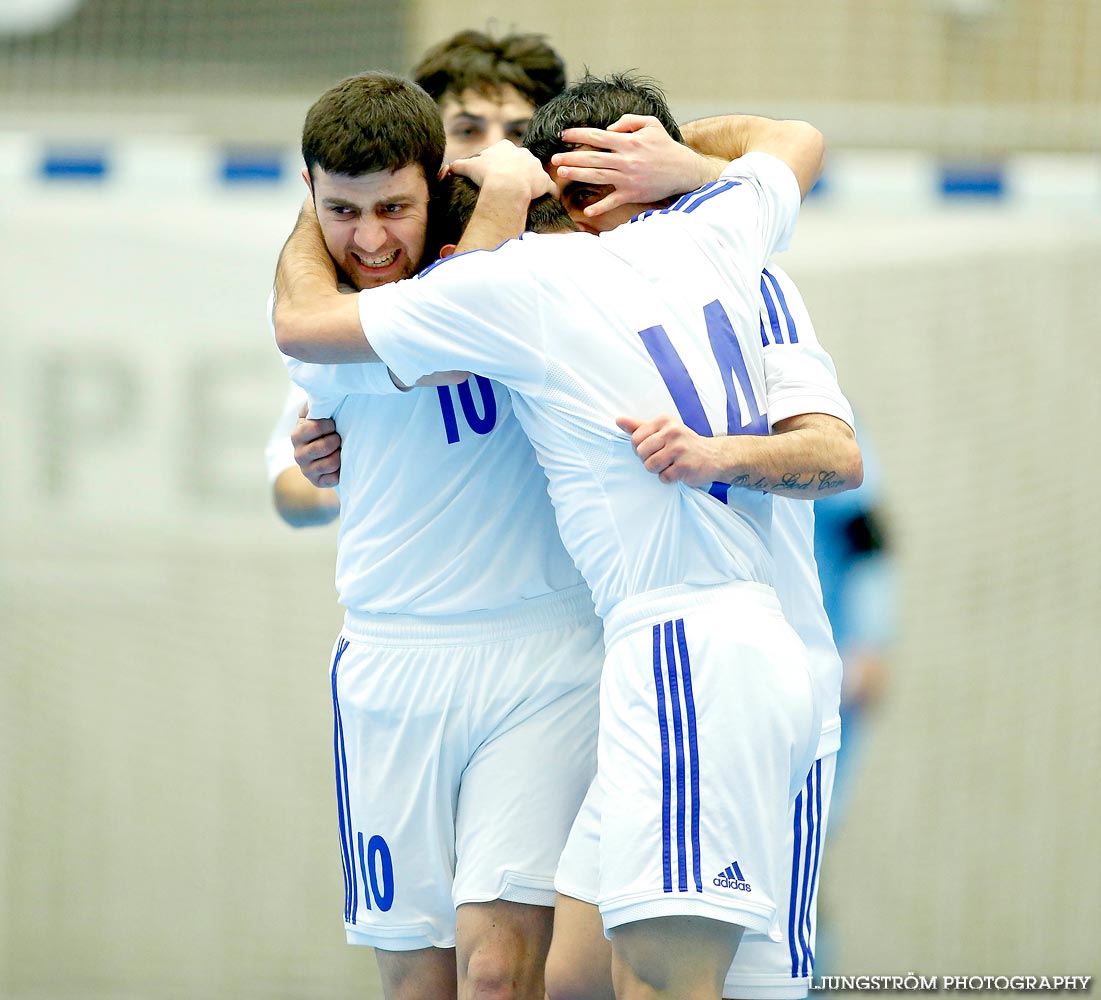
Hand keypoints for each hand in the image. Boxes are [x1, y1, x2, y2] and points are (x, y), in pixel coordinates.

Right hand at [292, 402, 341, 486]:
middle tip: (338, 438)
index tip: (332, 424)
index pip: (314, 427)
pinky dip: (340, 472)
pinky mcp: (316, 482)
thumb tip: (319, 388)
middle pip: (325, 446)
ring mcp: (307, 469)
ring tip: (340, 451)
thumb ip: (316, 403)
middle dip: (336, 440)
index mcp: (298, 434)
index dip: (328, 425)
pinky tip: (340, 466)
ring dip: (340, 456)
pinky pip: (333, 479)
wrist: (327, 455)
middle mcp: (298, 453)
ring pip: (331, 463)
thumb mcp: (318, 414)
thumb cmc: (325, 429)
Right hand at [449, 139, 554, 199]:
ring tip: (525, 196)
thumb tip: (447, 168)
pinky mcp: (545, 182)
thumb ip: (458, 165)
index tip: (494, 176)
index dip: (498, 164)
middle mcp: (523, 153)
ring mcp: (536, 167)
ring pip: (535, 174)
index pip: (503, 153)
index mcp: (505, 146)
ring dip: (532, 183)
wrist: (505, 186)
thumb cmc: (486, 175)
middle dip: (517, 172)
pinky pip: (549, 188)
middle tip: (509, 187)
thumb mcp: (468, 167)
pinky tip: (544, 202)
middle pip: (520, 162)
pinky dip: (547, 195)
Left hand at [551, 115, 717, 217]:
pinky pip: (613, 201)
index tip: (563, 134)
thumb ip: (628, 121)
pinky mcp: (633, 193)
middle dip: (571, 157)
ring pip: (598, 176)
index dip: (578, 134)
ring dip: (578, 175)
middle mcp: (626, 159)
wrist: (684, 170)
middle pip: (593, 158)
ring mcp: (629, 178)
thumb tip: (608, 128)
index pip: (598, 135)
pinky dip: (600, 207)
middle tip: (554, 158)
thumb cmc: (665, 146)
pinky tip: (586, 210)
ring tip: (561, 173)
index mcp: (629, 142)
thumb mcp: (651, 124)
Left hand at [616, 414, 723, 486]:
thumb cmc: (682, 443)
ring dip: (658, 470)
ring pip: (650, 466)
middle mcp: (672, 432)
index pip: (635, 439)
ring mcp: (680, 449)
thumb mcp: (662, 430)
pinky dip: (668, 478)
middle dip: (648, 460)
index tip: (652, 449)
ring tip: (669, 464)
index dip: (640, 449)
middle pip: (641, 453)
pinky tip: (678, 471)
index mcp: (664, 421)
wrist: (714, 455)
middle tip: (662, 458)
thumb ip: (639, 426)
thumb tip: (618, 420)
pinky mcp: (686, 466)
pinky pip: (664, 477)